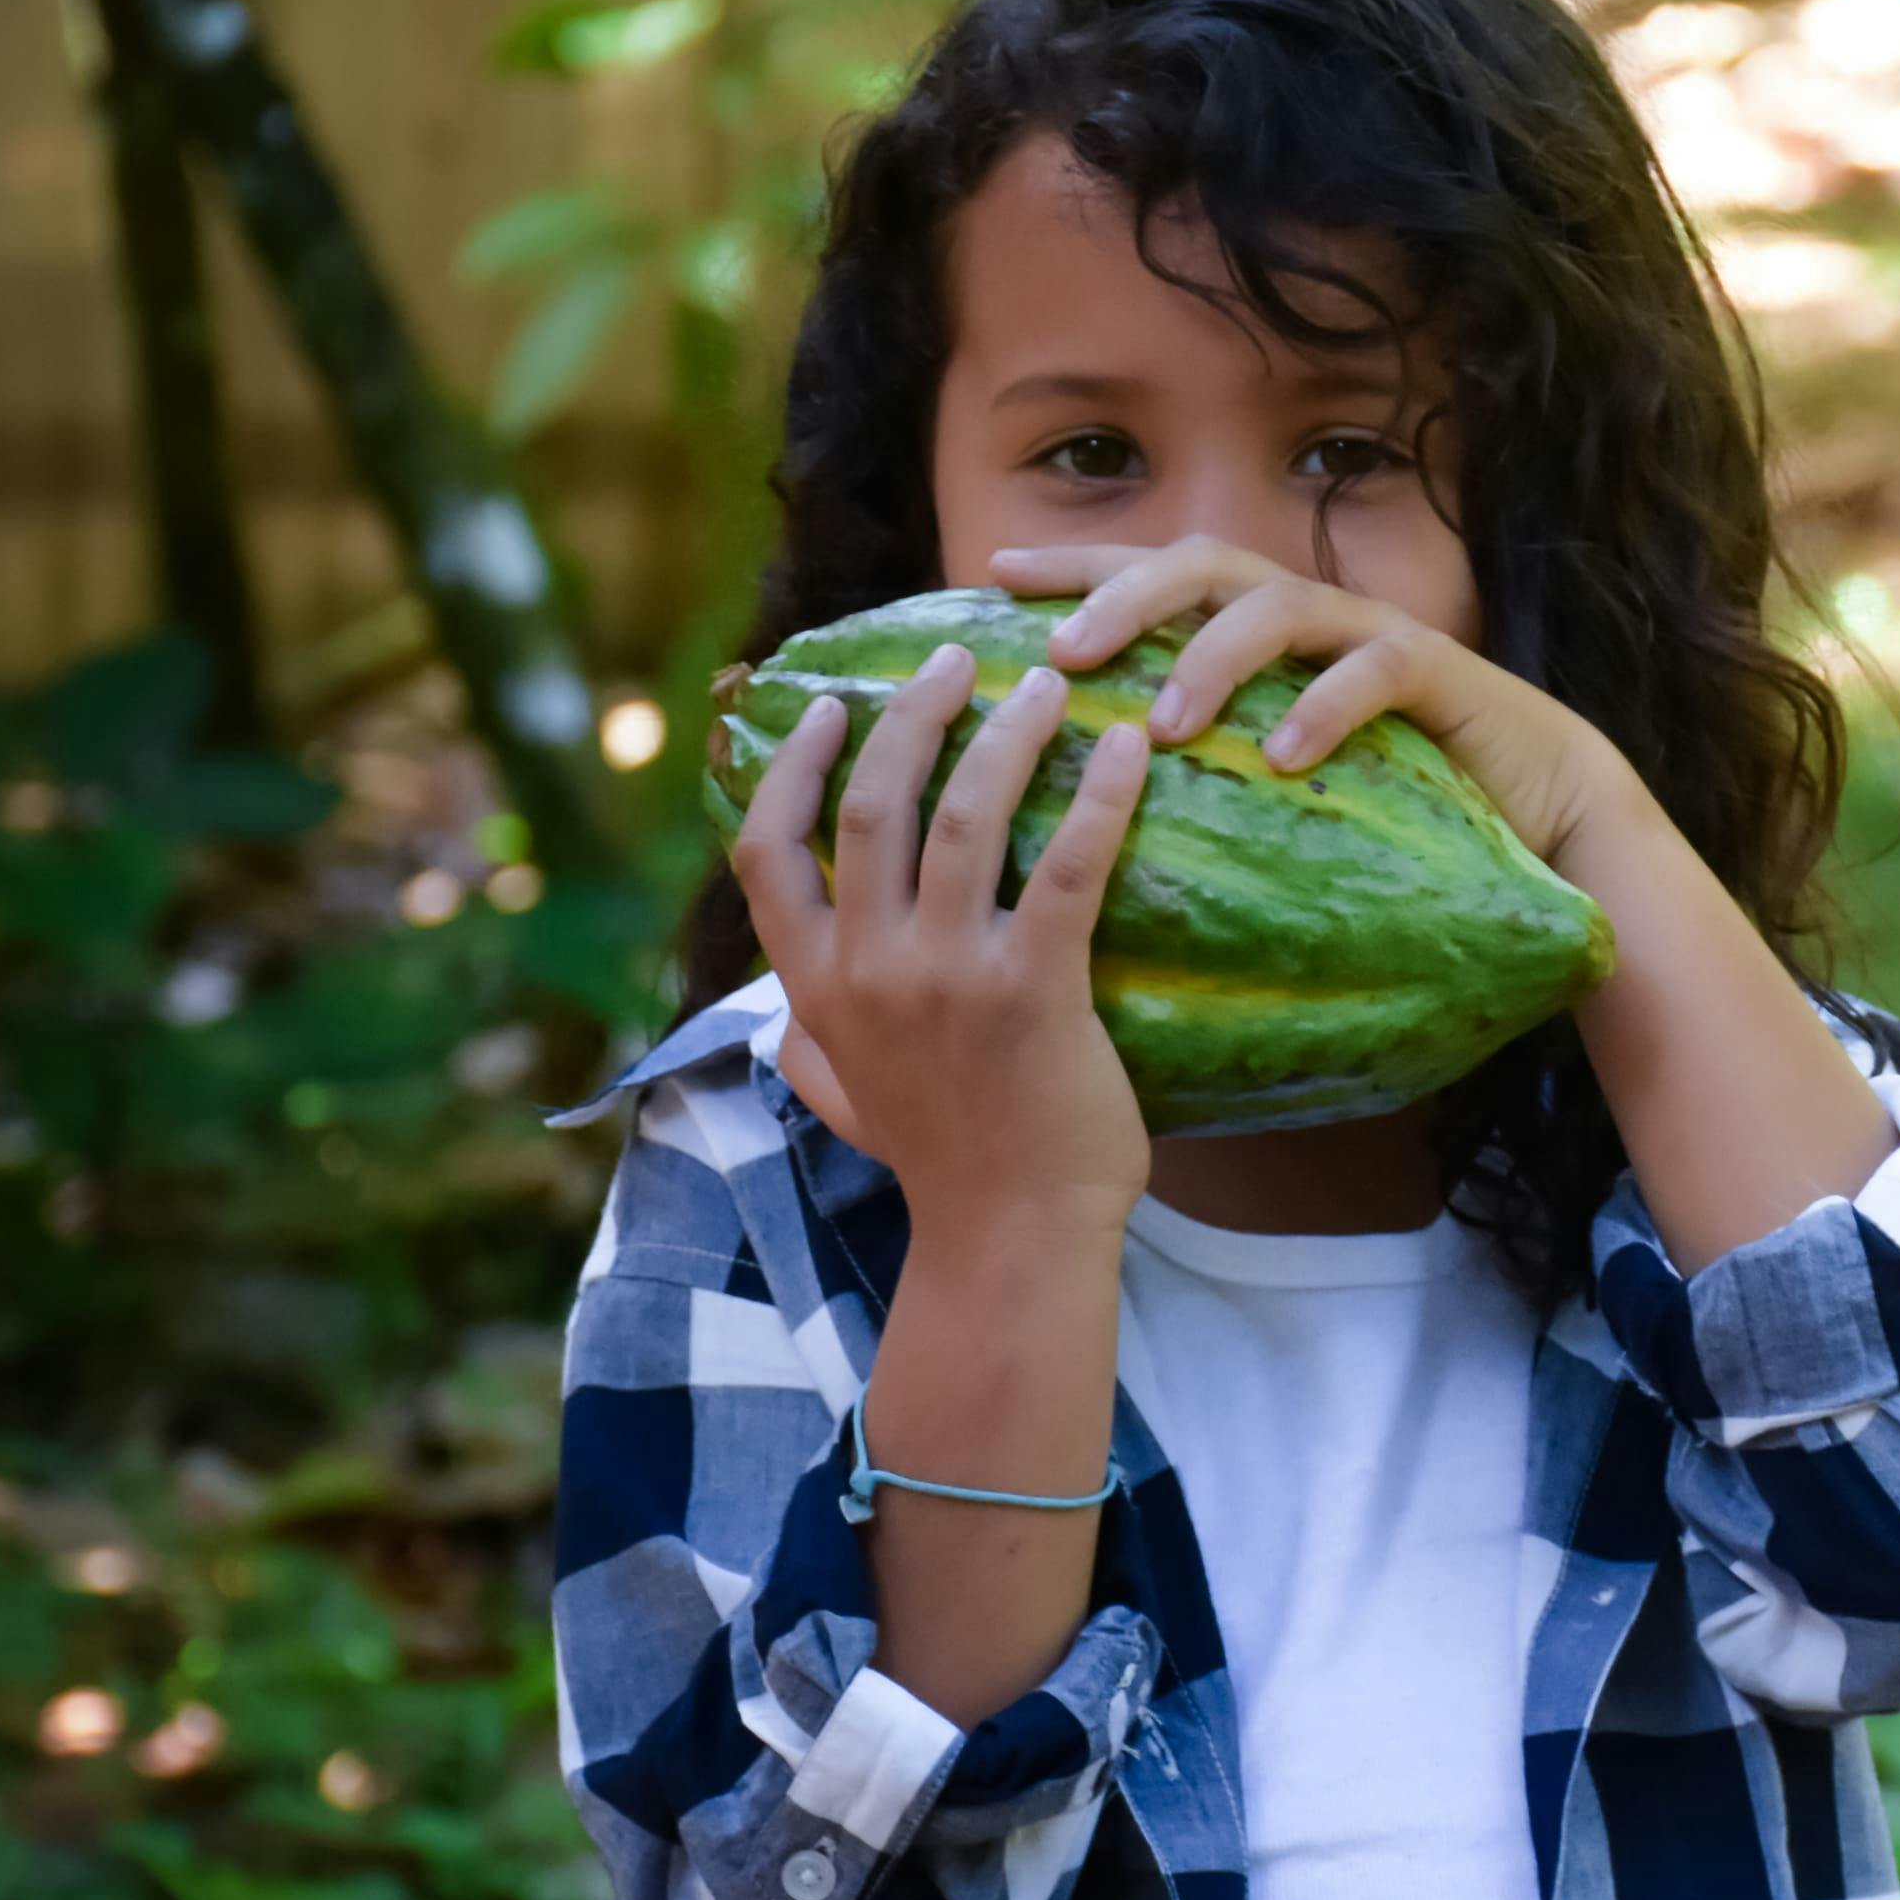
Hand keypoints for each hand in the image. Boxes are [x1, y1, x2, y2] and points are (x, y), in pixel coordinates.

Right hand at [725, 639, 1156, 1224]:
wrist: (1012, 1238)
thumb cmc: (944, 1165)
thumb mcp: (844, 1103)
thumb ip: (807, 1046)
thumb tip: (780, 1012)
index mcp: (814, 988)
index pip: (768, 852)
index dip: (790, 767)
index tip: (823, 706)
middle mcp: (868, 971)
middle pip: (872, 805)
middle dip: (909, 716)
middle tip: (956, 661)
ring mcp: (948, 979)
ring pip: (965, 817)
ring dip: (1003, 734)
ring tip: (1043, 684)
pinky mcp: (1035, 991)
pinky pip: (1068, 868)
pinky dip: (1100, 797)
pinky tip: (1131, 752)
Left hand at [995, 536, 1643, 876]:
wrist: (1540, 806)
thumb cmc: (1388, 799)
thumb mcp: (1273, 775)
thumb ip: (1201, 760)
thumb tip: (1077, 805)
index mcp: (1253, 629)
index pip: (1146, 574)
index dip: (1072, 566)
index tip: (990, 575)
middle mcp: (1303, 614)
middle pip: (1200, 564)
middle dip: (1125, 597)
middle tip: (1063, 654)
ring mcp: (1370, 635)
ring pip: (1279, 607)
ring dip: (1212, 658)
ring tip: (1166, 721)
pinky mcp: (1438, 675)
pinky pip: (1376, 671)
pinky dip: (1324, 707)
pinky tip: (1282, 756)